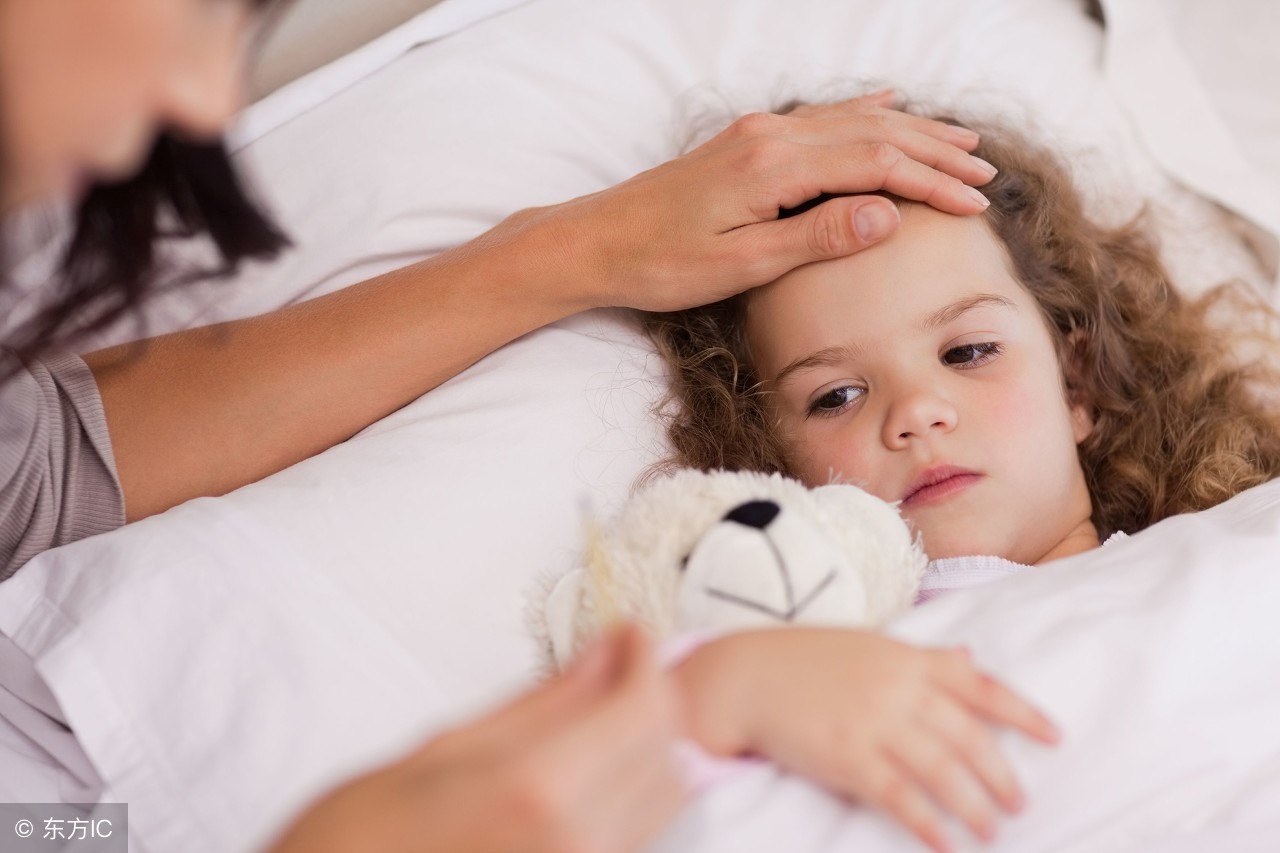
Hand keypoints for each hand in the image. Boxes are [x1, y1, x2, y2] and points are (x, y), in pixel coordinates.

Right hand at [268, 625, 686, 852]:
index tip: (631, 632)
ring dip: (649, 743)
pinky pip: (639, 833)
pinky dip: (634, 787)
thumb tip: (604, 651)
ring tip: (607, 710)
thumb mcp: (444, 748)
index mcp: (538, 791)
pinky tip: (596, 764)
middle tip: (620, 662)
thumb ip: (542, 700)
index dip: (647, 657)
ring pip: (664, 796)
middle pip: (666, 752)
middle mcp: (578, 843)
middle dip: (653, 695)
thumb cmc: (362, 837)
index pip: (642, 708)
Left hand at [530, 89, 995, 312]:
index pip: (876, 164)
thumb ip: (817, 237)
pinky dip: (864, 114)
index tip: (976, 205)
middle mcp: (770, 136)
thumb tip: (889, 215)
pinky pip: (821, 118)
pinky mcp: (746, 142)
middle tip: (985, 173)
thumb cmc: (663, 264)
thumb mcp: (743, 264)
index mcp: (774, 166)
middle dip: (934, 152)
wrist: (598, 242)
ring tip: (958, 141)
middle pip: (874, 132)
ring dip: (909, 129)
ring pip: (852, 120)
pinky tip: (887, 105)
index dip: (932, 183)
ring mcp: (757, 133)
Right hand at [675, 629, 1058, 852]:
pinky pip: (898, 797)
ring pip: (941, 771)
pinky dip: (926, 823)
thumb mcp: (871, 646)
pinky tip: (945, 845)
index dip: (1022, 712)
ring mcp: (872, 724)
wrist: (746, 676)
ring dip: (973, 806)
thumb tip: (969, 658)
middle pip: (968, 736)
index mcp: (907, 658)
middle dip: (1000, 774)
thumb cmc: (808, 660)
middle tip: (1019, 802)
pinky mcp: (847, 758)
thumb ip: (922, 657)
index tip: (1054, 737)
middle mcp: (898, 690)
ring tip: (991, 832)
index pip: (980, 685)